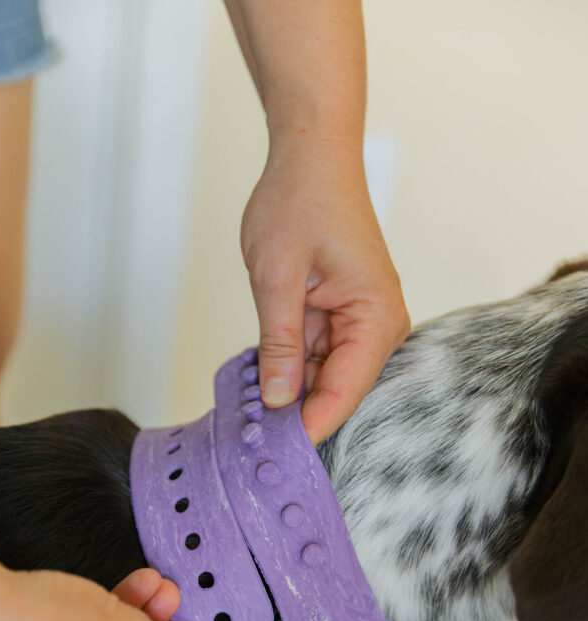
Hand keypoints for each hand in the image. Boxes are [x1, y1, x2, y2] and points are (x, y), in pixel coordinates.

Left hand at [241, 132, 409, 444]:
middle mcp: (379, 328)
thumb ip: (279, 344)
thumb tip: (277, 400)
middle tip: (249, 446)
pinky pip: (316, 360)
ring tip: (245, 419)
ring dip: (287, 396)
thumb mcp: (276, 276)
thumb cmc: (300, 201)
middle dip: (295, 417)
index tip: (271, 459)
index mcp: (375, 318)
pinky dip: (287, 372)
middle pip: (336, 393)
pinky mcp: (345, 320)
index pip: (343, 394)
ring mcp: (363, 325)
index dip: (307, 429)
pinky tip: (256, 386)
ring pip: (323, 381)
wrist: (312, 157)